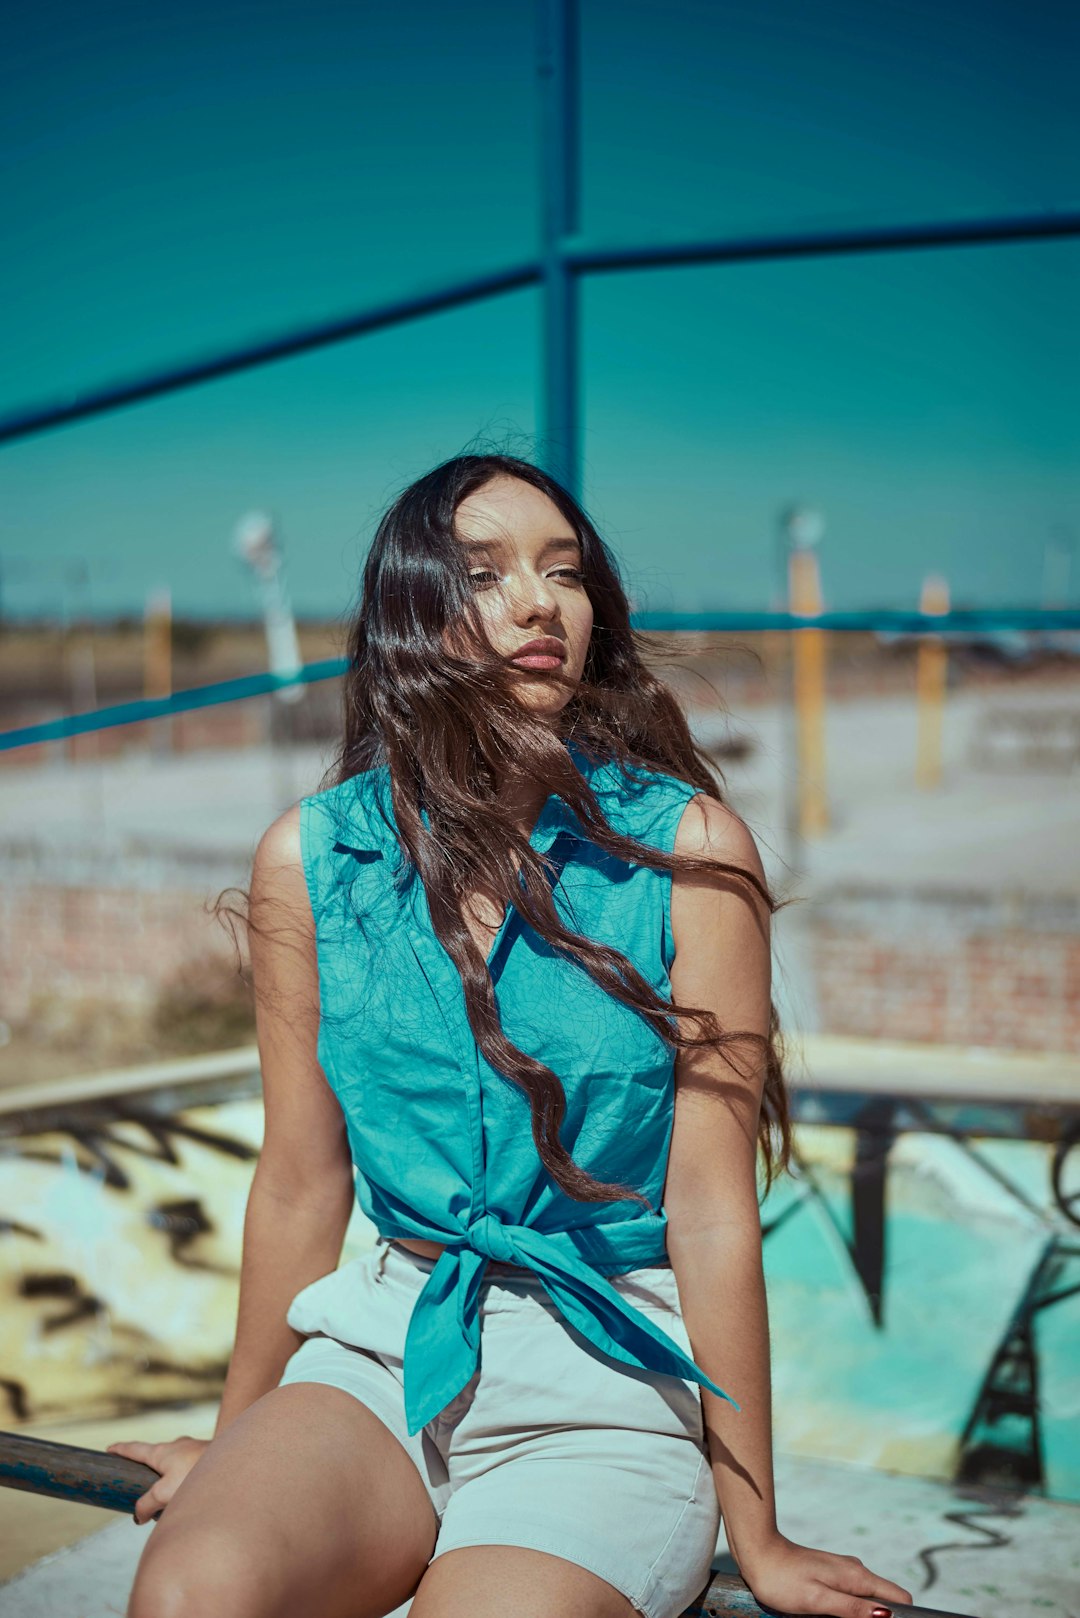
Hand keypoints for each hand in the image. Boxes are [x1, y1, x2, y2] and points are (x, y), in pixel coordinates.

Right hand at [106, 1436, 209, 1525]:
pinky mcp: (209, 1459)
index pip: (135, 1448)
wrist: (235, 1468)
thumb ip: (146, 1505)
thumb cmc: (197, 1477)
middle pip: (157, 1455)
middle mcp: (179, 1446)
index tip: (110, 1448)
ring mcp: (195, 1450)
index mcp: (163, 1451)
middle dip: (148, 1467)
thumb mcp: (164, 1494)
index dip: (121, 1450)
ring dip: (170, 1477)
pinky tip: (191, 1497)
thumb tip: (138, 1516)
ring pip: (177, 1464)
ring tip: (170, 1499)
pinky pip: (192, 1470)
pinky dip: (186, 1481)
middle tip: (140, 1480)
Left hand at [736, 1530, 913, 1616]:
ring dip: (861, 1614)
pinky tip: (829, 1614)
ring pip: (867, 1598)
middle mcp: (855, 1571)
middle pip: (884, 1600)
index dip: (902, 1617)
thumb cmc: (783, 1579)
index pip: (899, 1597)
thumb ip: (852, 1608)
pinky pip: (851, 1595)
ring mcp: (843, 1571)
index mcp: (857, 1577)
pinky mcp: (831, 1574)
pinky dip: (848, 1608)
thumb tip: (886, 1615)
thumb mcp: (818, 1600)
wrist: (758, 1552)